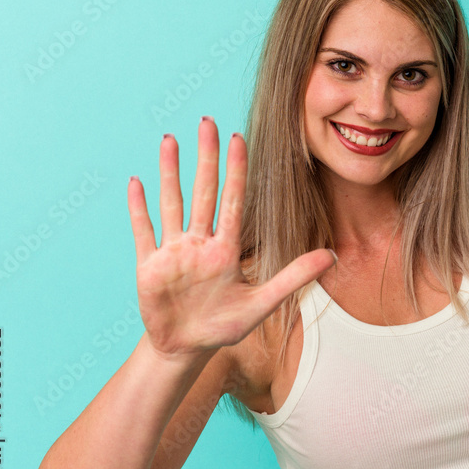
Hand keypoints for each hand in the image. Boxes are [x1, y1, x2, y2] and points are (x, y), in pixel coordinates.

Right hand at [126, 116, 335, 358]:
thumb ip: (294, 277)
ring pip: (171, 203)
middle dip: (206, 157)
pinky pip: (144, 232)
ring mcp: (173, 251)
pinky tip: (136, 182)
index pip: (233, 201)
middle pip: (203, 191)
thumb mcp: (262, 303)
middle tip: (209, 120)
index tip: (239, 139)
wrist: (186, 348)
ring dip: (170, 172)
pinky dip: (139, 209)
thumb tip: (333, 255)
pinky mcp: (149, 266)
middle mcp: (200, 243)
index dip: (237, 171)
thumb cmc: (223, 326)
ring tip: (170, 139)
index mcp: (226, 249)